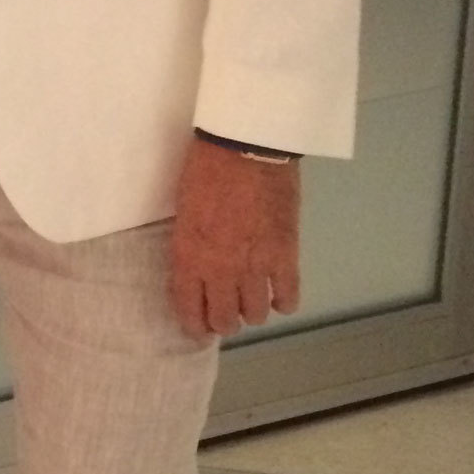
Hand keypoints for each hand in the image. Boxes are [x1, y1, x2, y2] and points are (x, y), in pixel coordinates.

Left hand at [168, 133, 300, 339]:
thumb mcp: (184, 213)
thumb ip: (190, 246)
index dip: (196, 325)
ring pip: (257, 314)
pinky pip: (289, 298)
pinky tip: (280, 294)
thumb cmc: (205, 170)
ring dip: (254, 311)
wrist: (245, 146)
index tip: (200, 326)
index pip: (190, 311)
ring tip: (253, 299)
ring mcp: (256, 266)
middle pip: (226, 320)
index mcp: (189, 257)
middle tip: (228, 311)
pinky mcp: (286, 255)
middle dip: (225, 321)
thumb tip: (198, 269)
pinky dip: (285, 301)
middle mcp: (221, 270)